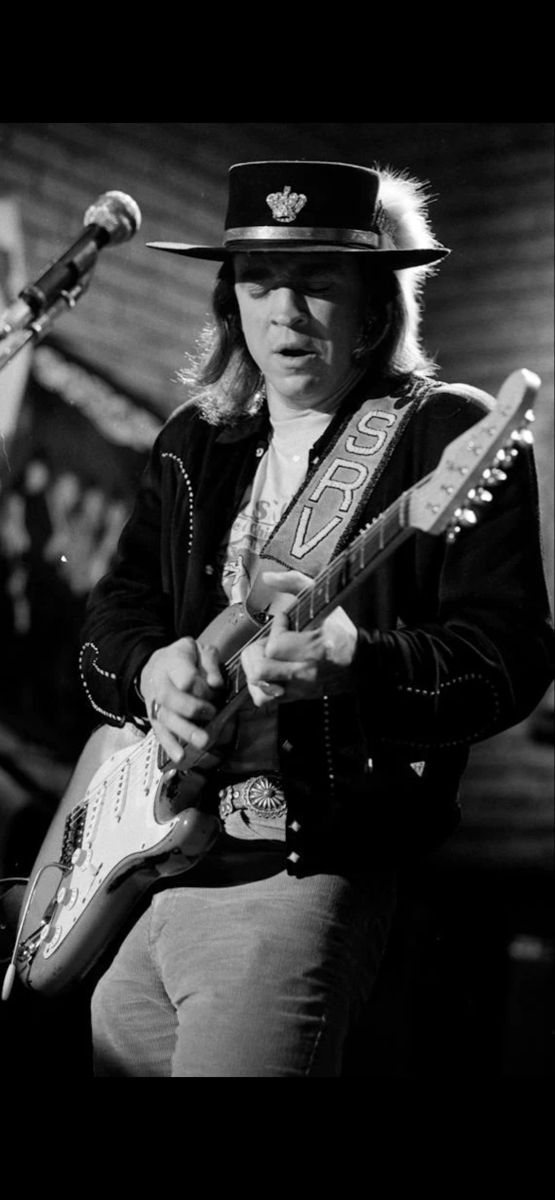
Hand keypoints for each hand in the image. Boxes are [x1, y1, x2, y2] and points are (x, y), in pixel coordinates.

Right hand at [140, 637, 223, 762]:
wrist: (155, 665)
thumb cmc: (185, 658)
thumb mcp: (199, 649)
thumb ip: (209, 662)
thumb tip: (216, 684)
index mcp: (172, 662)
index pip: (185, 676)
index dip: (200, 686)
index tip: (215, 690)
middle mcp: (160, 684)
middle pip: (171, 698)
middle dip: (192, 708)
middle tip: (212, 714)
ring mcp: (155, 703)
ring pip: (166, 718)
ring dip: (184, 731)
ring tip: (203, 741)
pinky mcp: (154, 718)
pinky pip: (159, 733)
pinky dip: (169, 746)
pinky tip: (180, 757)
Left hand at [241, 570, 357, 707]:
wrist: (370, 659)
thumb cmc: (346, 626)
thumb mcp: (325, 596)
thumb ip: (294, 582)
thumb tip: (267, 577)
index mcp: (316, 648)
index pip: (276, 645)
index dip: (275, 629)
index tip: (286, 620)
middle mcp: (307, 673)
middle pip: (261, 670)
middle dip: (257, 652)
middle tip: (269, 640)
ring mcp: (303, 689)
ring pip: (260, 689)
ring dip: (256, 670)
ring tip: (267, 656)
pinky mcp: (302, 697)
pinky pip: (269, 699)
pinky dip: (262, 685)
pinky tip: (272, 668)